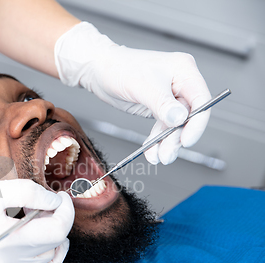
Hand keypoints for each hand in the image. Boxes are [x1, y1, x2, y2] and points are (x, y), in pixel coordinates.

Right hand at [0, 179, 74, 262]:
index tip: (62, 197)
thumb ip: (31, 193)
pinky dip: (47, 262)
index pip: (59, 228)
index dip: (66, 209)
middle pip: (54, 242)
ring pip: (48, 258)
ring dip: (52, 238)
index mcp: (11, 239)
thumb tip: (55, 202)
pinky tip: (44, 248)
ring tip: (40, 221)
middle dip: (58, 219)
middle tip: (47, 204)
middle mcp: (11, 262)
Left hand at [55, 22, 211, 164]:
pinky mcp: (158, 106)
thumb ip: (162, 103)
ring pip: (175, 125)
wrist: (99, 70)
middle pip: (188, 116)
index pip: (200, 100)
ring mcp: (169, 96)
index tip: (186, 140)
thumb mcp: (142, 86)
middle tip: (166, 154)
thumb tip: (180, 118)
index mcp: (184, 70)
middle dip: (176, 137)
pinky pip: (162, 126)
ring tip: (157, 156)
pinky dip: (157, 139)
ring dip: (166, 143)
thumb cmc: (118, 68)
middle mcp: (180, 82)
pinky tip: (151, 150)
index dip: (197, 122)